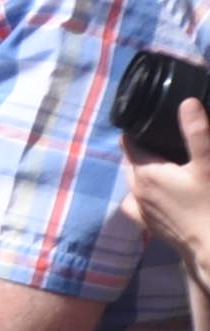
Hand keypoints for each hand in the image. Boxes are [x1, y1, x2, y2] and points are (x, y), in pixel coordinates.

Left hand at [133, 88, 209, 291]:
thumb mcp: (208, 164)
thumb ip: (197, 133)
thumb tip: (186, 103)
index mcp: (145, 174)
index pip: (129, 143)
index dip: (137, 129)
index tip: (150, 119)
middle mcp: (136, 192)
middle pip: (131, 162)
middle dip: (143, 148)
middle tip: (162, 137)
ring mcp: (143, 211)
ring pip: (135, 183)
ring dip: (145, 170)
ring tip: (164, 161)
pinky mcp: (151, 226)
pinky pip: (139, 204)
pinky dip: (146, 193)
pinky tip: (161, 192)